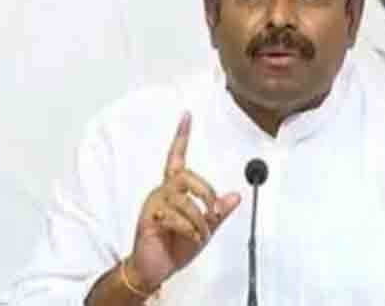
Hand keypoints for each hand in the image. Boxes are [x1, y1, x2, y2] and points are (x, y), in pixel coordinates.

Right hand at [126, 112, 240, 292]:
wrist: (156, 269)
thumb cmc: (175, 245)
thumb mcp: (205, 229)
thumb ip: (219, 212)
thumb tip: (235, 196)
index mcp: (174, 189)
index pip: (177, 156)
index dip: (181, 136)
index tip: (186, 116)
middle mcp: (163, 191)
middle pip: (186, 176)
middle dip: (206, 193)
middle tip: (214, 212)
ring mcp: (155, 204)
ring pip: (184, 201)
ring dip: (200, 220)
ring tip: (200, 235)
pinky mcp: (149, 218)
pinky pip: (174, 217)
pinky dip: (189, 230)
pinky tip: (189, 238)